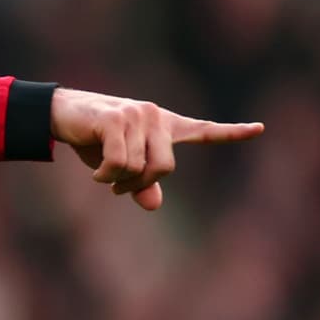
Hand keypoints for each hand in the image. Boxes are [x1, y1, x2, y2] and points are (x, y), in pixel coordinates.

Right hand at [49, 88, 263, 210]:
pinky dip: (105, 175)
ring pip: (138, 168)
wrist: (60, 114)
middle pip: (165, 168)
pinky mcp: (116, 119)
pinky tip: (95, 173)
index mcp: (163, 125)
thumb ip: (140, 184)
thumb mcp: (119, 166)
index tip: (259, 129)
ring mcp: (137, 116)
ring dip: (117, 181)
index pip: (203, 131)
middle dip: (141, 184)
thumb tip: (154, 205)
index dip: (231, 133)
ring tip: (102, 176)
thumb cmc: (92, 139)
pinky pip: (119, 162)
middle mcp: (155, 117)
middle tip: (119, 188)